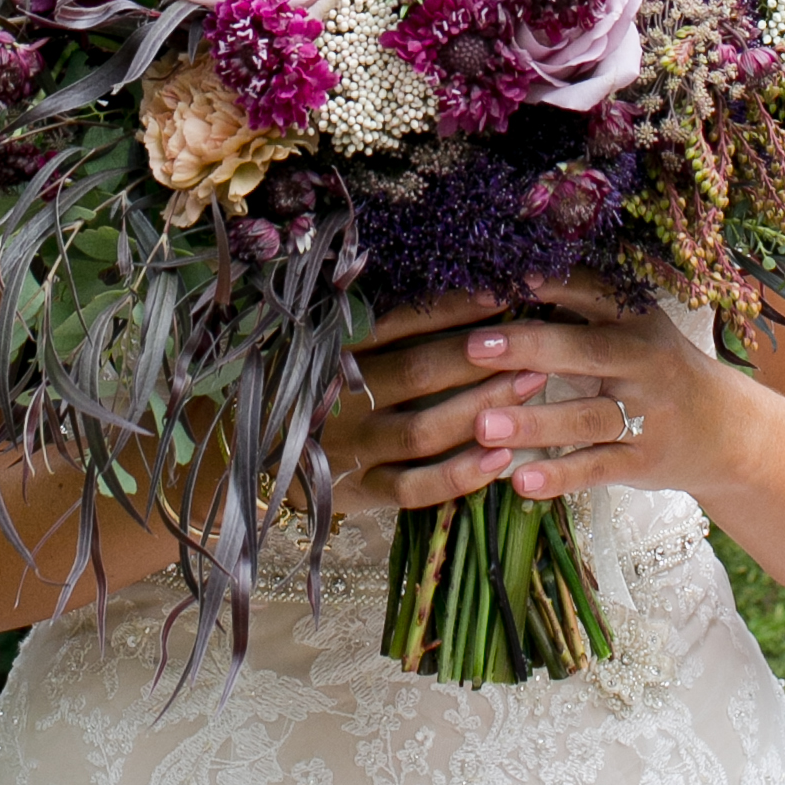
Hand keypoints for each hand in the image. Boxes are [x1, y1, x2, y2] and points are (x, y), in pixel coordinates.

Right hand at [323, 288, 549, 511]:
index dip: (451, 309)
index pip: (400, 324)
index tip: (500, 295)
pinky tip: (500, 461)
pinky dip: (458, 476)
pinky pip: (414, 488)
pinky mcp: (361, 489)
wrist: (253, 451)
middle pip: (418, 373)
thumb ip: (380, 330)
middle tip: (531, 344)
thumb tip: (458, 298)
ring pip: (423, 430)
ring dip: (480, 408)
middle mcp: (343, 397)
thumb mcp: (329, 349)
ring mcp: (353, 446)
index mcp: (334, 353)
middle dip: (479, 358)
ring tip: (529, 387)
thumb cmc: (312, 389)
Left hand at [458, 273, 732, 503]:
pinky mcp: (643, 461)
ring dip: (533, 423)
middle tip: (473, 348)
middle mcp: (644, 363)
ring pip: (586, 418)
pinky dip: (560, 476)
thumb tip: (503, 286)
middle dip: (528, 349)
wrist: (727, 431)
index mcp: (635, 319)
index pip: (589, 294)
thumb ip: (577, 313)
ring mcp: (647, 415)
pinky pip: (597, 468)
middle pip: (585, 353)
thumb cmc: (654, 369)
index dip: (547, 287)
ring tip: (483, 427)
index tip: (500, 281)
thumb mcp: (630, 329)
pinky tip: (520, 482)